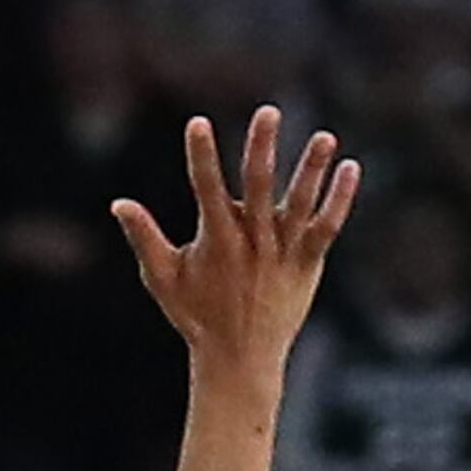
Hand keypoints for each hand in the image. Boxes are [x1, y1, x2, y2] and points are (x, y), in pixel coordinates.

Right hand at [115, 106, 359, 390]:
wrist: (240, 358)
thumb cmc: (197, 315)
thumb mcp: (163, 278)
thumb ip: (145, 238)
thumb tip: (119, 204)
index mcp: (216, 239)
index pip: (206, 188)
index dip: (201, 155)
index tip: (198, 123)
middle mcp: (252, 241)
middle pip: (258, 185)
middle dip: (261, 147)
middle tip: (268, 111)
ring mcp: (283, 252)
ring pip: (300, 204)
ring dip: (312, 169)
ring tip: (326, 137)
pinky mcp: (307, 263)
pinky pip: (327, 227)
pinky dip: (340, 200)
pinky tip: (351, 169)